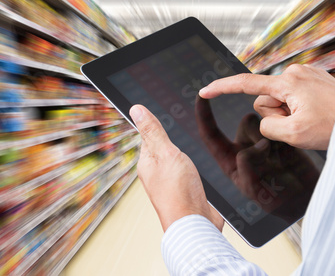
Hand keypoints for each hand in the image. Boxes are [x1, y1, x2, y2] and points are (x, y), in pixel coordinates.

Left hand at [130, 104, 223, 231]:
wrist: (196, 224)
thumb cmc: (179, 193)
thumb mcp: (166, 153)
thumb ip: (153, 131)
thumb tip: (136, 109)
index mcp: (147, 162)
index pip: (148, 135)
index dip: (156, 123)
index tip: (165, 110)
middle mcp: (156, 173)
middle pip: (163, 147)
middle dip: (172, 137)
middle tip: (181, 125)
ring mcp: (171, 182)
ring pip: (176, 159)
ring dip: (183, 152)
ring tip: (191, 145)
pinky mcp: (185, 190)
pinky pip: (187, 171)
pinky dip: (193, 164)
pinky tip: (199, 163)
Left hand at [196, 97, 318, 219]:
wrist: (303, 199)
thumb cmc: (275, 200)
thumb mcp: (254, 188)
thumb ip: (248, 166)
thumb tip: (257, 145)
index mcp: (229, 159)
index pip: (211, 134)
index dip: (204, 114)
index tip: (200, 95)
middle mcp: (245, 146)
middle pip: (247, 122)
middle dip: (258, 133)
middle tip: (270, 156)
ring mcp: (264, 141)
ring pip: (265, 122)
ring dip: (273, 136)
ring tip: (282, 159)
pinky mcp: (282, 137)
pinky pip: (281, 125)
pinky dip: (285, 136)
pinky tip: (290, 155)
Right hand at [199, 64, 334, 149]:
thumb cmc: (334, 125)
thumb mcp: (293, 134)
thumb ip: (268, 125)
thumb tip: (267, 118)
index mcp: (287, 82)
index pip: (245, 84)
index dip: (222, 88)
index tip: (205, 91)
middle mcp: (294, 71)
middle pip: (266, 99)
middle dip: (277, 114)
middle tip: (301, 123)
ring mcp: (305, 73)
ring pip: (280, 99)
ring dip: (289, 112)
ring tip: (312, 118)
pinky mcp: (312, 78)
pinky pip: (293, 96)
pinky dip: (299, 107)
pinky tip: (316, 112)